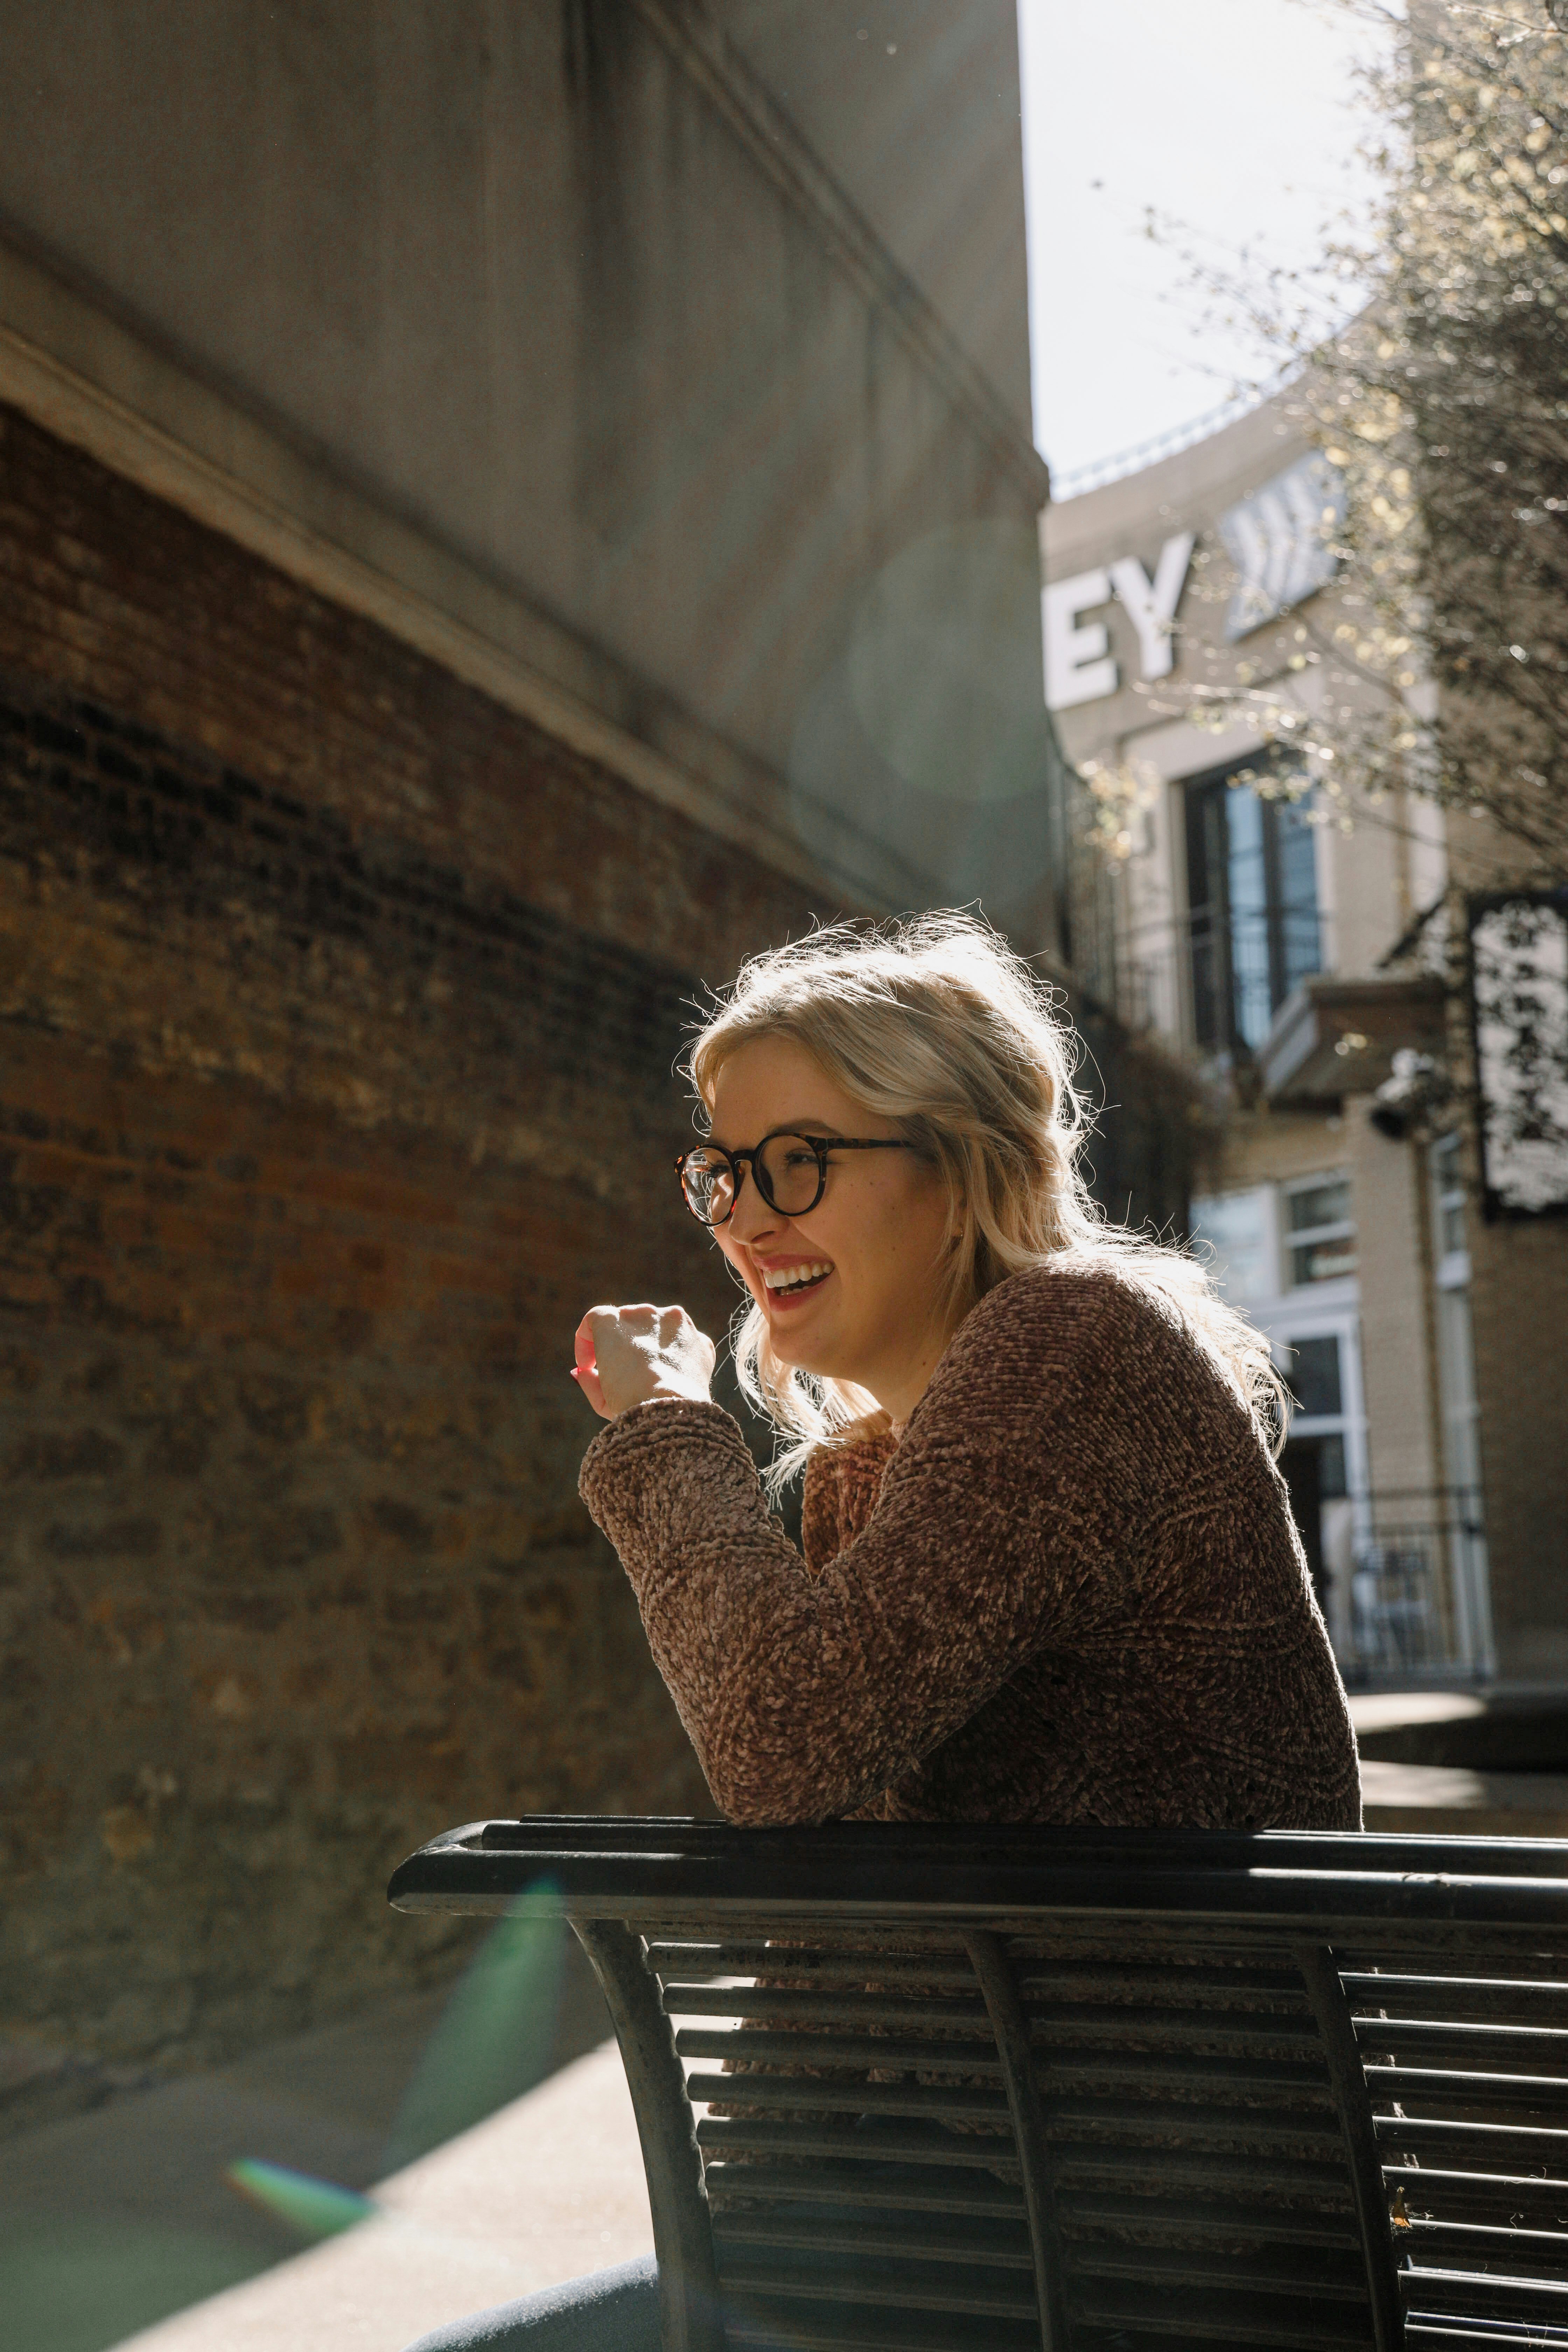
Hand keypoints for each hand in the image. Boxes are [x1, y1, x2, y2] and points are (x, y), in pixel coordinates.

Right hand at [572, 1303, 716, 1419]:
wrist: (673, 1412)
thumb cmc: (631, 1404)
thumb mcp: (601, 1397)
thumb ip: (588, 1379)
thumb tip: (584, 1372)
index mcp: (614, 1322)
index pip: (595, 1320)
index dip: (586, 1343)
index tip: (588, 1366)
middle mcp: (646, 1313)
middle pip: (628, 1322)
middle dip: (621, 1343)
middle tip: (620, 1372)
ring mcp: (677, 1323)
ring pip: (659, 1328)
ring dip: (651, 1346)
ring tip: (650, 1376)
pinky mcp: (700, 1339)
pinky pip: (684, 1343)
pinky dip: (677, 1356)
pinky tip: (673, 1379)